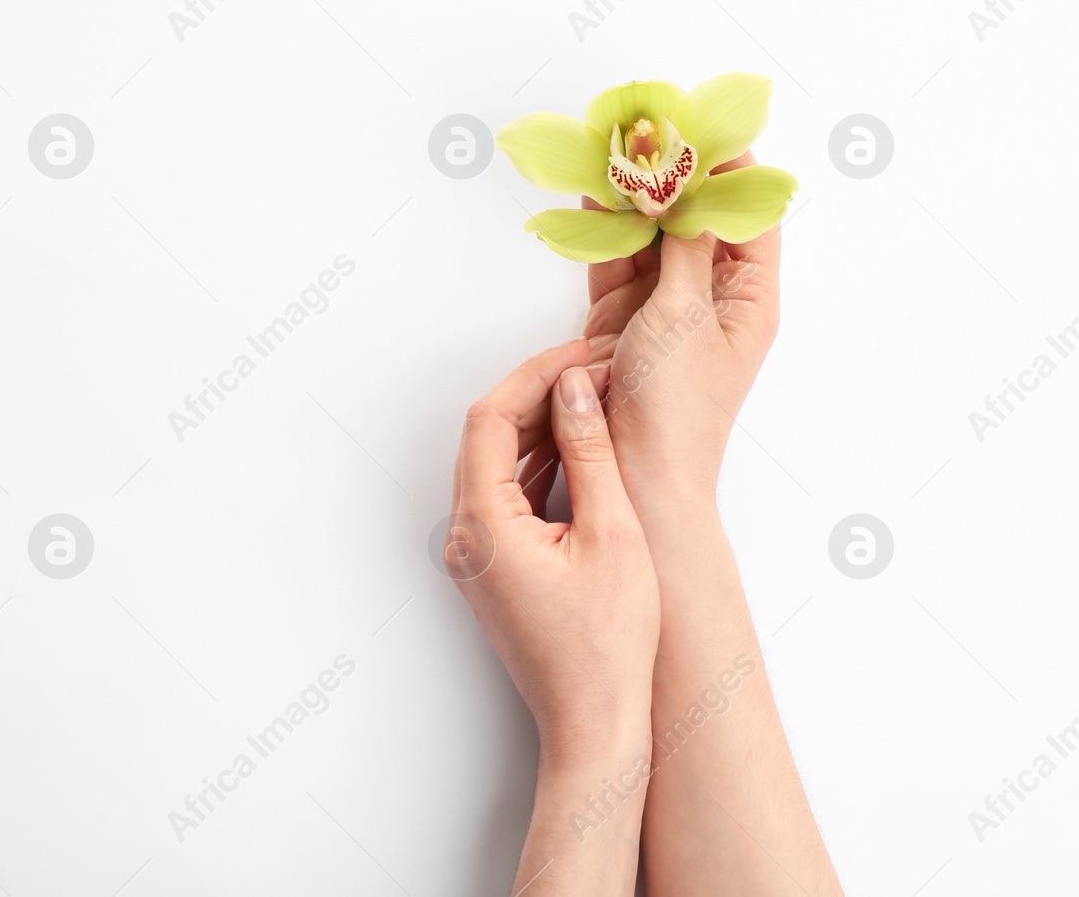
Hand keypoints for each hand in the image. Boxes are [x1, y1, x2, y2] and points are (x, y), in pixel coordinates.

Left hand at [447, 339, 658, 755]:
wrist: (596, 723)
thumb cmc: (608, 646)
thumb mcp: (613, 533)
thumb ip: (590, 453)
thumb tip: (575, 389)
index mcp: (482, 526)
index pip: (491, 418)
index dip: (536, 374)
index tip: (582, 355)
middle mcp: (465, 538)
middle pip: (487, 435)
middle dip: (539, 393)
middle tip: (594, 370)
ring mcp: (476, 556)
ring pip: (495, 462)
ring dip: (540, 426)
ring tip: (594, 400)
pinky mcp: (495, 568)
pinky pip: (506, 494)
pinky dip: (539, 463)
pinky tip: (581, 450)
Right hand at [581, 152, 782, 515]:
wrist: (636, 475)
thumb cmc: (677, 410)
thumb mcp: (685, 316)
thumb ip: (683, 247)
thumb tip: (689, 188)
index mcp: (749, 299)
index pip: (751, 218)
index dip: (735, 172)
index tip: (708, 131)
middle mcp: (711, 298)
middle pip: (698, 219)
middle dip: (676, 176)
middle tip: (652, 130)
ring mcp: (665, 307)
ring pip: (653, 235)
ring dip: (636, 197)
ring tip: (618, 151)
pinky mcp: (624, 318)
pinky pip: (617, 261)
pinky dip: (605, 229)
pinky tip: (595, 194)